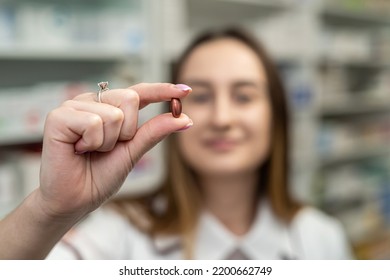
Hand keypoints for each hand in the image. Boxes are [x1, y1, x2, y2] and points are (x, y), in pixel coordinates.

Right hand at [37, 83, 191, 220]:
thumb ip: (154, 132)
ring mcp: (74, 106)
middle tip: (107, 147)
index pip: (139, 92)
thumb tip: (184, 118)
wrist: (75, 199)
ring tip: (90, 150)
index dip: (162, 90)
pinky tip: (78, 150)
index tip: (186, 91)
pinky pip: (93, 122)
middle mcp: (92, 102)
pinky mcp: (58, 116)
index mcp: (109, 108)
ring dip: (108, 142)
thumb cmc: (100, 176)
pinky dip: (92, 143)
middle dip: (128, 131)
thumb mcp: (133, 152)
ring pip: (114, 114)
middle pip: (130, 98)